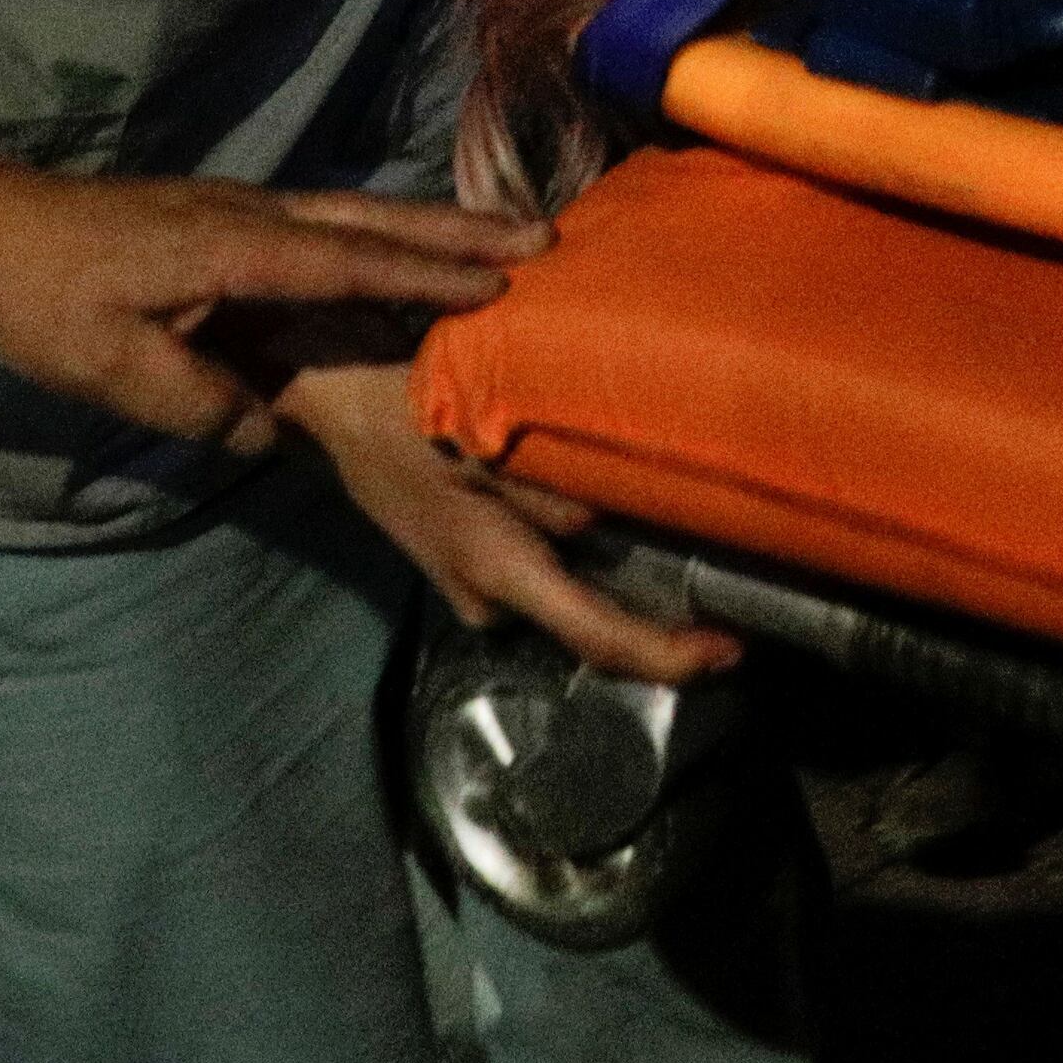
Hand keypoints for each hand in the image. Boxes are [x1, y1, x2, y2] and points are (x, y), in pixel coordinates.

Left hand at [0, 180, 521, 457]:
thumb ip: (196, 402)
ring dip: (435, 224)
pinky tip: (415, 247)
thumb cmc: (42, 302)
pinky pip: (333, 222)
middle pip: (375, 221)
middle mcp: (255, 216)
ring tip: (509, 236)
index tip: (501, 286)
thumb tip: (267, 430)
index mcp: (233, 251)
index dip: (424, 276)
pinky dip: (390, 230)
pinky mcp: (234, 218)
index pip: (347, 265)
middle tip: (544, 239)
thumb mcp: (107, 371)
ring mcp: (246, 209)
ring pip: (359, 213)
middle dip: (461, 232)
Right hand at [281, 360, 737, 682]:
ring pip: (570, 601)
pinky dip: (587, 565)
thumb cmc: (406, 409)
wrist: (331, 406)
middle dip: (660, 624)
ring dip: (624, 588)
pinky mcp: (474, 571)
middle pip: (592, 629)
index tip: (729, 653)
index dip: (666, 656)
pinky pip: (547, 579)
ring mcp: (476, 592)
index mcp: (497, 567)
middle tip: (731, 606)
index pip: (595, 634)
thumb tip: (603, 520)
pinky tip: (623, 530)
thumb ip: (543, 484)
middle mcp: (489, 598)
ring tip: (692, 555)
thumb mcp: (479, 433)